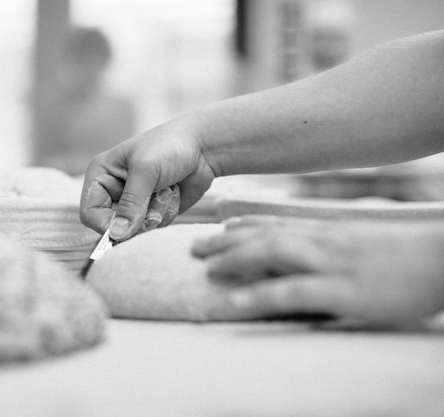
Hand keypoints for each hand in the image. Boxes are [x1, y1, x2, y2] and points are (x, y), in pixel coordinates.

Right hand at [80, 120, 215, 240]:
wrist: (204, 146)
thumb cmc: (170, 146)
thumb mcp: (146, 170)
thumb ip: (130, 204)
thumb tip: (116, 235)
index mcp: (101, 174)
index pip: (90, 213)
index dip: (104, 225)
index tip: (125, 228)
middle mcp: (114, 190)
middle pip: (113, 226)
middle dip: (137, 218)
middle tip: (155, 197)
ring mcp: (134, 202)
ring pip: (136, 229)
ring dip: (156, 211)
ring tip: (167, 188)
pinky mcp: (153, 210)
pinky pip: (154, 227)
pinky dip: (167, 211)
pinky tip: (174, 191)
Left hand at [192, 215, 443, 325]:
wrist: (443, 257)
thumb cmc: (405, 255)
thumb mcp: (360, 244)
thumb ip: (329, 247)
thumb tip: (304, 254)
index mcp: (326, 231)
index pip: (275, 223)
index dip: (242, 225)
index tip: (217, 227)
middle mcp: (321, 241)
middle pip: (263, 235)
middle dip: (226, 240)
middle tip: (194, 246)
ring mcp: (329, 264)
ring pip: (271, 254)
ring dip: (234, 259)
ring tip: (204, 268)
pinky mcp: (341, 291)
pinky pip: (292, 291)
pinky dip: (260, 294)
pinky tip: (235, 300)